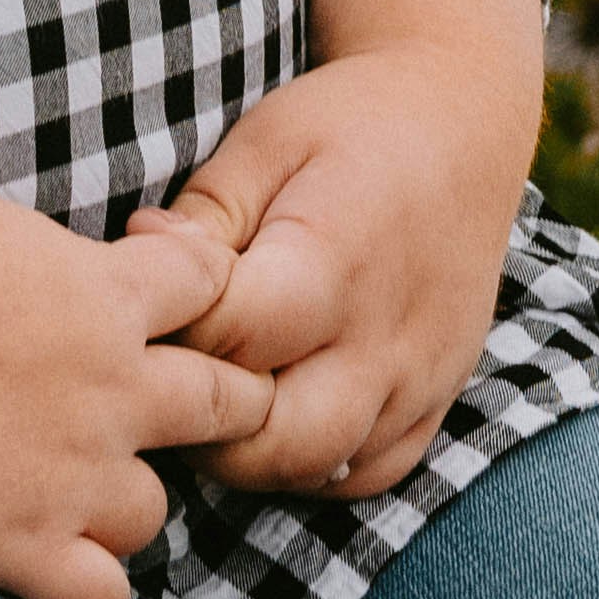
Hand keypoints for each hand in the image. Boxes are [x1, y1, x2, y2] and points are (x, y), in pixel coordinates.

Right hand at [0, 197, 279, 598]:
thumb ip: (62, 268)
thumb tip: (83, 280)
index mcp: (104, 296)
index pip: (211, 283)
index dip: (202, 291)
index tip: (172, 301)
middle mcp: (111, 390)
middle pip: (226, 403)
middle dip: (219, 403)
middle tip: (176, 410)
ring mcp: (72, 476)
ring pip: (156, 512)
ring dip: (123, 502)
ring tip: (74, 491)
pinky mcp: (20, 545)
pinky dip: (85, 589)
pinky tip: (48, 564)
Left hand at [134, 48, 517, 495]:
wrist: (462, 127)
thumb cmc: (350, 125)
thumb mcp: (267, 140)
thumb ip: (205, 213)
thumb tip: (138, 260)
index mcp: (334, 263)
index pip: (228, 341)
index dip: (167, 332)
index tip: (136, 305)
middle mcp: (383, 340)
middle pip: (270, 440)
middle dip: (198, 419)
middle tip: (162, 367)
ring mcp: (417, 382)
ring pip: (313, 469)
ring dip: (247, 450)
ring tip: (211, 389)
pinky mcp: (435, 404)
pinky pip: (362, 474)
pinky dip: (308, 464)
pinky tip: (274, 415)